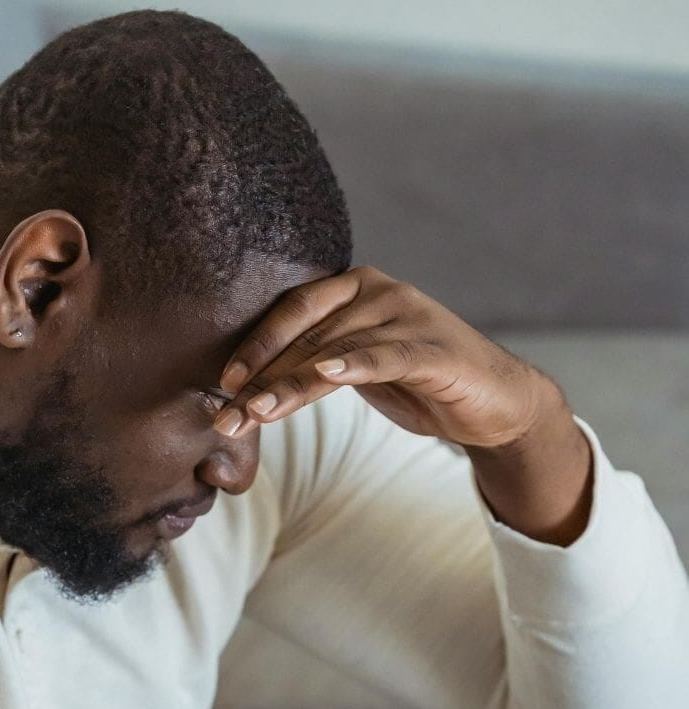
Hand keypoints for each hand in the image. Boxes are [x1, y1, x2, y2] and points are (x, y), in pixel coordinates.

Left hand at [213, 266, 592, 545]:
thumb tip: (248, 385)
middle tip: (227, 414)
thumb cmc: (416, 384)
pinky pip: (384, 355)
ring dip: (289, 385)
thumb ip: (312, 364)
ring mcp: (407, 314)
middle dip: (261, 376)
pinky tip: (324, 376)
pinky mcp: (432, 347)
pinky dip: (354, 364)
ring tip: (255, 412)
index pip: (291, 312)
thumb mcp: (355, 370)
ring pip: (334, 349)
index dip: (254, 346)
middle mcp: (378, 290)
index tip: (222, 383)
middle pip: (305, 334)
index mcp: (354, 288)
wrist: (493, 403)